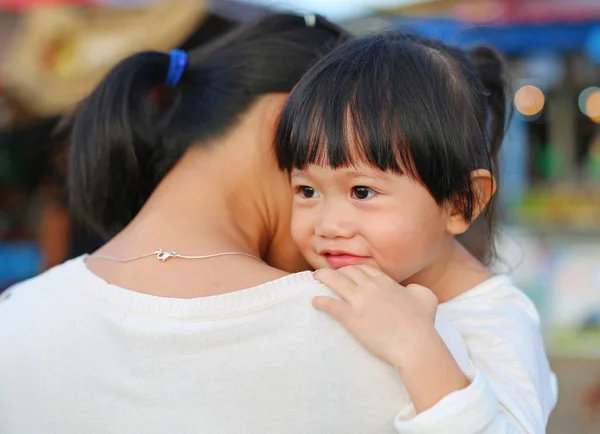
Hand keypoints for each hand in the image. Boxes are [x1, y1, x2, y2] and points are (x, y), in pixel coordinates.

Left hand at [312, 264, 438, 370]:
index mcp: (386, 282)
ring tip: (315, 278)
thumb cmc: (422, 323)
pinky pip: (331, 305)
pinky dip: (321, 302)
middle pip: (348, 271)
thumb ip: (416, 289)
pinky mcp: (351, 318)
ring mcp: (359, 301)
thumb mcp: (426, 297)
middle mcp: (371, 287)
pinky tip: (314, 302)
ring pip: (335, 281)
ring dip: (323, 277)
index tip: (347, 272)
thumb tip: (409, 289)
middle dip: (337, 270)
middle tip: (328, 275)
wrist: (415, 344)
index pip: (365, 268)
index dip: (353, 269)